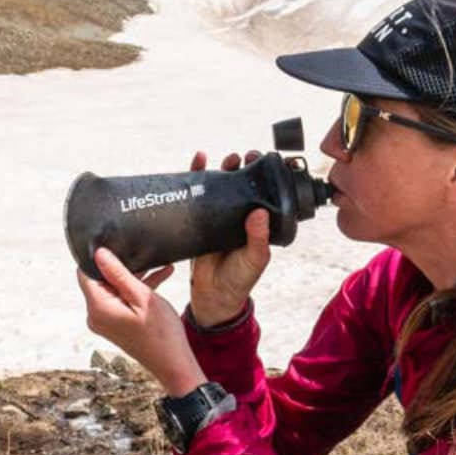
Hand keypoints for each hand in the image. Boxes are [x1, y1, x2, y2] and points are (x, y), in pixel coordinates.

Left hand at [77, 247, 207, 396]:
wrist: (173, 363)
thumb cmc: (162, 334)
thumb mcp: (142, 296)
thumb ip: (118, 273)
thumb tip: (100, 254)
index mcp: (98, 308)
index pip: (85, 273)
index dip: (99, 258)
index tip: (116, 247)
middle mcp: (96, 316)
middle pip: (100, 281)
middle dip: (122, 267)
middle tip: (144, 257)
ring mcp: (105, 322)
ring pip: (114, 290)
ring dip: (134, 279)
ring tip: (159, 268)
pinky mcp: (115, 325)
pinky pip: (121, 301)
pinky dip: (135, 292)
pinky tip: (159, 280)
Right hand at [188, 150, 272, 326]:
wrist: (213, 296)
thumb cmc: (240, 279)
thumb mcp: (255, 258)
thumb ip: (258, 237)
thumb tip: (259, 212)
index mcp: (255, 222)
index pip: (260, 192)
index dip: (261, 176)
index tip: (260, 163)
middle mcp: (237, 216)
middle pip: (239, 184)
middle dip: (241, 167)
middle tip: (242, 158)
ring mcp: (216, 217)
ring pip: (218, 186)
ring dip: (220, 168)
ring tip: (225, 159)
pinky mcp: (197, 221)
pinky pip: (195, 196)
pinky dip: (194, 177)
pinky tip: (197, 162)